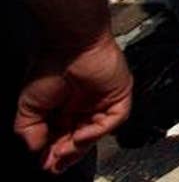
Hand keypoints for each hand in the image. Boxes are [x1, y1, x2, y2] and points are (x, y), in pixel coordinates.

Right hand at [14, 33, 133, 173]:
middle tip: (55, 165)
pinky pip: (113, 120)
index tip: (46, 164)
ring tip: (63, 153)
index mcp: (64, 106)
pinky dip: (97, 131)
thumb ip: (29, 129)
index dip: (54, 151)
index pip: (62, 135)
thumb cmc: (50, 65)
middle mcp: (84, 104)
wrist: (70, 43)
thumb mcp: (29, 104)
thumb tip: (35, 148)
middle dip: (66, 154)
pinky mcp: (119, 95)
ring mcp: (103, 100)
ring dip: (79, 146)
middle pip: (79, 137)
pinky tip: (80, 137)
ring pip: (95, 132)